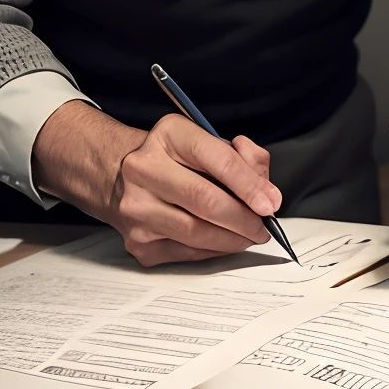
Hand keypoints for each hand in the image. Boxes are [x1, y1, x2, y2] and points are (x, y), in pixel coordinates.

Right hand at [33, 100, 281, 265]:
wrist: (118, 177)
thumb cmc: (173, 159)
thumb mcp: (207, 141)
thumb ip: (244, 158)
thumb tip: (266, 189)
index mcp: (170, 135)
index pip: (217, 159)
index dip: (249, 185)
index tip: (270, 203)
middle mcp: (145, 169)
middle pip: (206, 201)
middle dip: (244, 219)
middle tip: (263, 227)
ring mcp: (136, 208)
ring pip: (197, 233)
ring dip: (232, 239)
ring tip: (249, 236)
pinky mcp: (136, 241)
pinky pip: (186, 253)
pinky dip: (213, 250)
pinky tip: (223, 242)